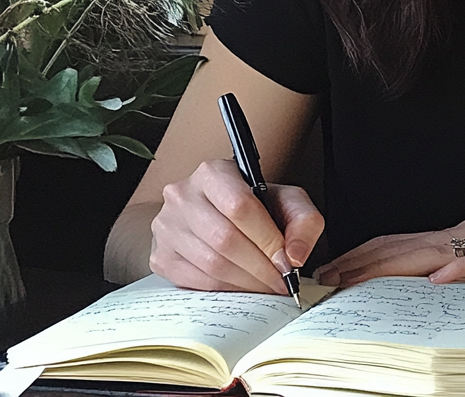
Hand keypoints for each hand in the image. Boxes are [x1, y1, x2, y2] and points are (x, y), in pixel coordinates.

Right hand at [149, 159, 323, 294]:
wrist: (219, 213)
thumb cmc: (255, 205)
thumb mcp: (287, 200)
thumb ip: (303, 220)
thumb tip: (294, 255)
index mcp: (213, 172)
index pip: (239, 206)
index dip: (266, 239)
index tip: (286, 262)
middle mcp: (183, 195)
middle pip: (224, 239)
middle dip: (259, 267)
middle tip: (281, 283)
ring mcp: (166, 227)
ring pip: (210, 264)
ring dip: (245, 283)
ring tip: (267, 288)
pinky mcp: (161, 257)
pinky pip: (196, 282)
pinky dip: (225, 291)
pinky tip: (244, 289)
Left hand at [314, 210, 464, 308]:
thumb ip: (463, 269)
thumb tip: (420, 287)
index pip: (409, 240)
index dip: (369, 253)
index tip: (337, 267)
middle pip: (411, 244)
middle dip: (364, 261)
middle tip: (329, 276)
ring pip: (435, 250)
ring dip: (391, 267)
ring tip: (358, 280)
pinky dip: (459, 272)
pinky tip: (436, 283)